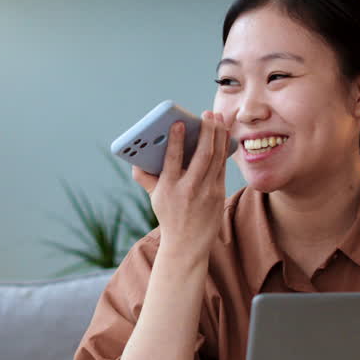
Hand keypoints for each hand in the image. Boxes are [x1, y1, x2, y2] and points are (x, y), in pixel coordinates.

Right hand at [132, 111, 230, 256]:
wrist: (187, 245)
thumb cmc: (169, 216)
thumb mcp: (154, 198)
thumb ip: (145, 177)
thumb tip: (135, 159)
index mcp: (168, 188)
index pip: (172, 160)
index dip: (175, 141)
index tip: (179, 123)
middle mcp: (189, 189)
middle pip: (202, 156)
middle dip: (207, 132)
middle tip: (208, 114)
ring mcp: (206, 192)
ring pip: (216, 158)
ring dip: (219, 135)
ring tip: (219, 118)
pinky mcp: (218, 194)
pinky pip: (222, 167)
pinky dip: (224, 149)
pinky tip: (224, 135)